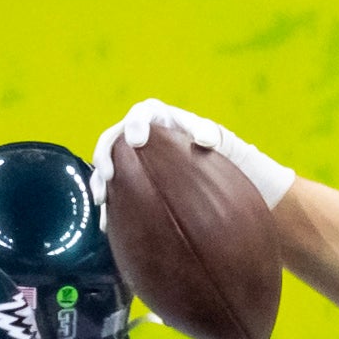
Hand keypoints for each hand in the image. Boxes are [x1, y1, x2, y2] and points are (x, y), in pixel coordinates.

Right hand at [92, 99, 295, 211]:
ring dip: (101, 179)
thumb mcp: (228, 146)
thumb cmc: (232, 159)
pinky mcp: (137, 188)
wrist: (237, 187)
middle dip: (107, 153)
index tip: (137, 140)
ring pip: (110, 165)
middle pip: (115, 138)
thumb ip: (214, 136)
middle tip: (110, 173)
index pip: (145, 113)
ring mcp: (139, 164)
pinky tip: (105, 225)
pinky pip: (117, 193)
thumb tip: (204, 139)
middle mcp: (147, 138)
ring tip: (102, 197)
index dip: (136, 123)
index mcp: (166, 121)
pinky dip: (109, 206)